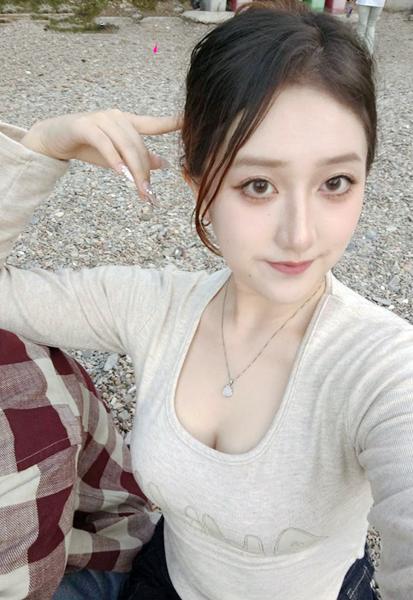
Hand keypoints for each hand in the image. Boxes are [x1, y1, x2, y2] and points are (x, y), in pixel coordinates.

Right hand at [21, 109, 180, 200]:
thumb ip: (139, 158)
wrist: (54, 138)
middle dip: (145, 171)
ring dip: (133, 170)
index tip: (189, 122)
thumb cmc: (88, 146)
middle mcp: (117, 117)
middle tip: (148, 193)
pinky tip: (121, 174)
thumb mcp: (118, 156)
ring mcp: (100, 119)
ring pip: (125, 146)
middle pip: (138, 145)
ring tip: (138, 190)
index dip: (171, 123)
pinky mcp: (84, 125)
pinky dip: (114, 159)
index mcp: (127, 122)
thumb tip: (165, 163)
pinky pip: (104, 143)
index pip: (153, 124)